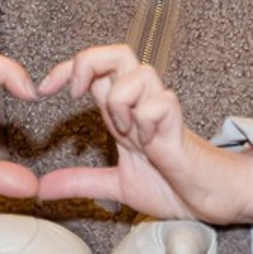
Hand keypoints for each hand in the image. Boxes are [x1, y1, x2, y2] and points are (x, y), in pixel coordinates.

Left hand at [36, 44, 252, 225]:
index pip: (96, 70)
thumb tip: (42, 187)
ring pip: (139, 73)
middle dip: (90, 63)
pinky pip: (161, 103)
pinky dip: (147, 121)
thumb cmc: (172, 185)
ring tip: (125, 133)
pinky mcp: (180, 126)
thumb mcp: (116, 185)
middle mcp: (141, 104)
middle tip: (75, 93)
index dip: (68, 69)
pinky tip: (150, 144)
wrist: (210, 200)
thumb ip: (81, 182)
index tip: (43, 90)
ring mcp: (162, 112)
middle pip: (118, 53)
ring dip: (121, 100)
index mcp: (123, 112)